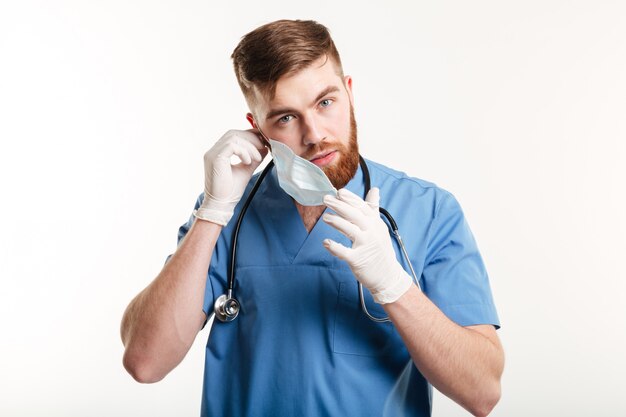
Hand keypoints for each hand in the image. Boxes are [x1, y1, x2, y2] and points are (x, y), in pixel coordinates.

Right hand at [194, 129, 267, 224]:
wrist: (221, 205)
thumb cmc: (231, 190)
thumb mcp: (246, 169)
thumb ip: (253, 157)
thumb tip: (265, 147)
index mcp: (219, 152)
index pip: (234, 135)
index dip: (250, 135)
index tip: (263, 142)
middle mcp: (213, 150)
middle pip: (234, 133)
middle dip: (251, 138)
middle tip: (264, 147)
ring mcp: (212, 153)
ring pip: (234, 138)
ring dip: (250, 146)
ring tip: (257, 158)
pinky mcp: (214, 158)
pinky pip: (232, 146)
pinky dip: (244, 152)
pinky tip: (249, 162)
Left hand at [322, 188, 411, 303]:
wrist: (388, 276)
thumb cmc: (380, 250)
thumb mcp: (379, 227)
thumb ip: (373, 209)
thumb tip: (374, 189)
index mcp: (375, 224)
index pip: (362, 207)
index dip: (350, 199)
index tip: (339, 192)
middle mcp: (372, 233)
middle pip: (354, 215)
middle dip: (339, 205)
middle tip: (326, 198)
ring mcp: (365, 246)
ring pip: (350, 230)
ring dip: (336, 222)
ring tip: (325, 217)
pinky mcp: (358, 260)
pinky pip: (345, 252)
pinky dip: (335, 247)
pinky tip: (326, 242)